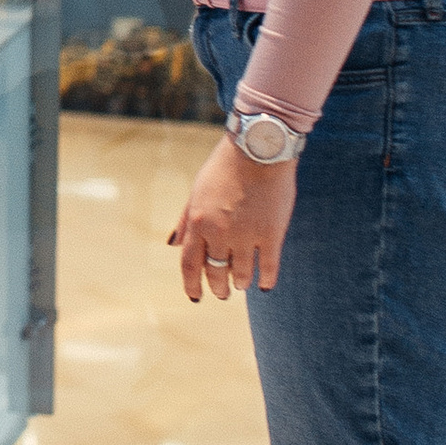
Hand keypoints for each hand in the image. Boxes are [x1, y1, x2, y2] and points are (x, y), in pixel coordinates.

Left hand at [169, 134, 296, 300]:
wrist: (259, 148)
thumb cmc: (225, 167)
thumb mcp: (197, 190)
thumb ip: (186, 220)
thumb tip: (173, 244)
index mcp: (198, 222)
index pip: (189, 265)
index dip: (192, 285)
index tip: (195, 296)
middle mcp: (220, 233)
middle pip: (215, 273)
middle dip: (219, 287)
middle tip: (223, 293)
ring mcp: (247, 235)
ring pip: (242, 274)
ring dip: (240, 283)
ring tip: (241, 284)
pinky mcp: (272, 234)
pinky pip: (268, 267)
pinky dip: (266, 279)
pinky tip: (264, 285)